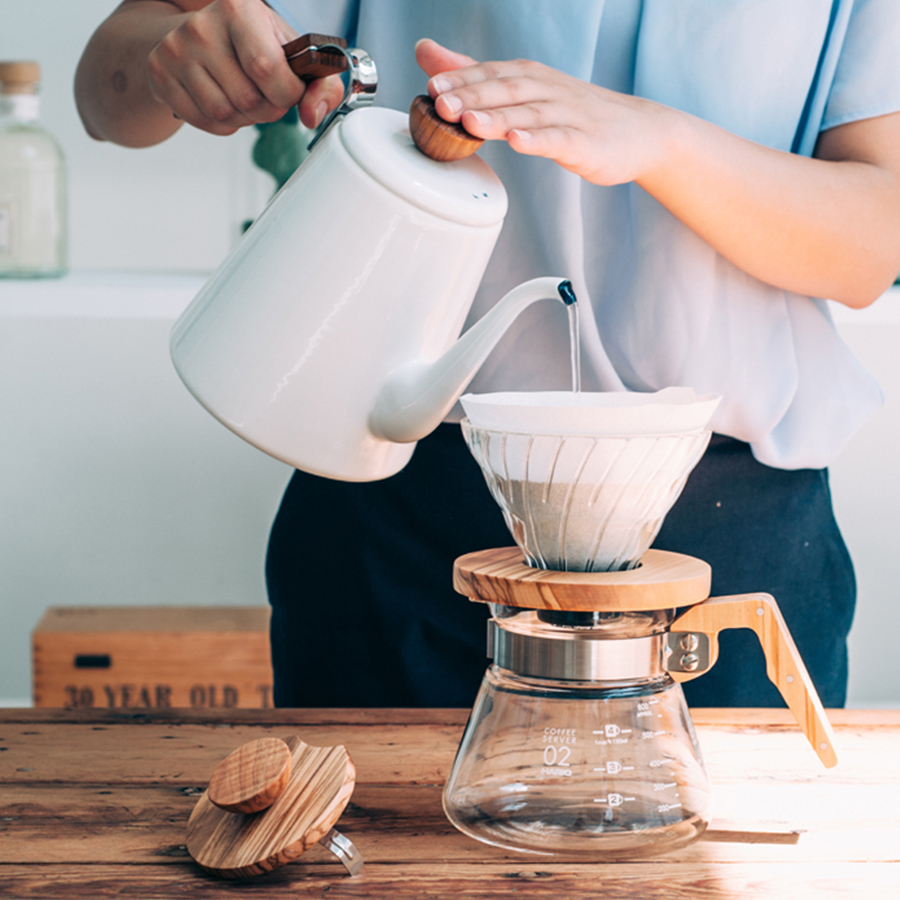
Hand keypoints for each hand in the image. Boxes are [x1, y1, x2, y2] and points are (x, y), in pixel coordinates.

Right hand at [146, 0, 343, 133]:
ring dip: (244, 118)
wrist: (194, 32)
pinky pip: (205, 121)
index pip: (268, 69)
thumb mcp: (290, 50)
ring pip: (226, 115)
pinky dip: (223, 124)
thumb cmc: (250, 42)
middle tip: (265, 94)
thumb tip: (313, 115)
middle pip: (248, 99)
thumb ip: (320, 83)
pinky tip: (224, 100)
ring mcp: (176, 50)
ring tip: (244, 96)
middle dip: (267, 109)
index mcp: (238, 8)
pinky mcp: (160, 74)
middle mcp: (201, 25)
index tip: (289, 89)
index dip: (287, 93)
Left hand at [415, 38, 669, 186]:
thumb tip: (425, 53)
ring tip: (469, 122)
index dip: (460, 79)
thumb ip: (474, 74)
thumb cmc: (573, 113)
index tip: (430, 86)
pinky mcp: (585, 142)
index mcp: (528, 77)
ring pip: (528, 114)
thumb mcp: (522, 89)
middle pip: (505, 90)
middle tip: (440, 102)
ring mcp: (567, 115)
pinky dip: (539, 140)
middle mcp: (546, 90)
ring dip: (497, 117)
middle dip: (471, 94)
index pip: (490, 73)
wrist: (639, 131)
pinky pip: (560, 139)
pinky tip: (520, 142)